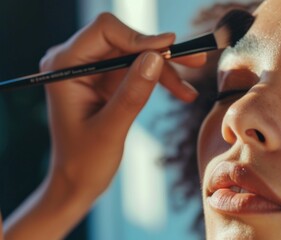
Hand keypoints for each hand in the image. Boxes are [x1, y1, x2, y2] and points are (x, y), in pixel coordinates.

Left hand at [3, 12, 205, 239]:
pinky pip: (139, 70)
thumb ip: (132, 93)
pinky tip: (182, 92)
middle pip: (125, 40)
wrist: (76, 182)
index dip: (140, 38)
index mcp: (65, 66)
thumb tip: (156, 57)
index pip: (105, 31)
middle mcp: (77, 60)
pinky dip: (161, 80)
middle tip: (196, 60)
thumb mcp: (110, 129)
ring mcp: (94, 70)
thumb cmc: (83, 162)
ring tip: (189, 91)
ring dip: (166, 69)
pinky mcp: (108, 81)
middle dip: (160, 52)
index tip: (171, 48)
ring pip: (138, 55)